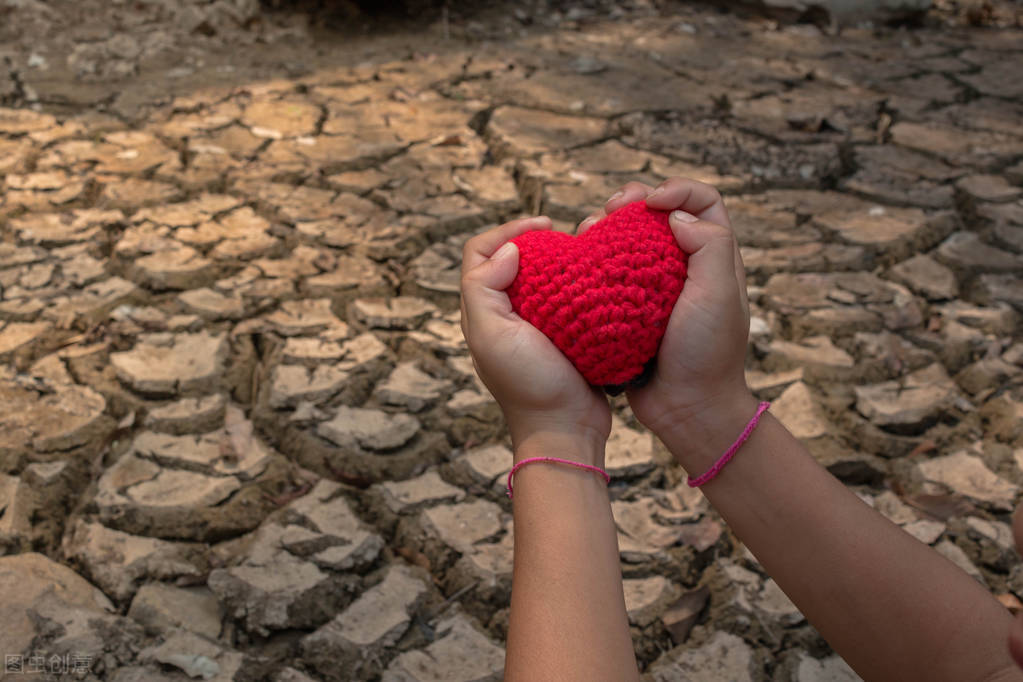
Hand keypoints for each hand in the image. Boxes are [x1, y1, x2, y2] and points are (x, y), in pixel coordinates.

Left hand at [460, 216, 611, 462]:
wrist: (567, 428)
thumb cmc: (528, 385)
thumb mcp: (493, 336)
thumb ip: (484, 289)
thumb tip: (508, 250)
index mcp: (482, 311)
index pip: (480, 252)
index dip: (507, 230)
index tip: (544, 226)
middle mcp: (505, 315)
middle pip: (510, 259)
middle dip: (534, 240)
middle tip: (565, 235)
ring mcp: (535, 327)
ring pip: (541, 277)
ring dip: (559, 260)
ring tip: (583, 253)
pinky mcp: (563, 336)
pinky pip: (567, 298)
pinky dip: (578, 283)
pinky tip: (597, 280)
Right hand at [577, 178, 754, 459]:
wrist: (686, 409)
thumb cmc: (706, 354)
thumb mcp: (718, 295)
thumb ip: (709, 247)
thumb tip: (675, 215)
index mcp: (714, 259)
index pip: (703, 203)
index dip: (678, 189)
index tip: (651, 202)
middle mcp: (684, 268)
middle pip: (659, 214)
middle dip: (633, 202)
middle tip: (611, 208)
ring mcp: (654, 289)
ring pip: (629, 242)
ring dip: (607, 229)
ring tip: (589, 233)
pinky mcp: (627, 309)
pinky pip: (608, 275)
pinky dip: (593, 263)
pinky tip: (579, 265)